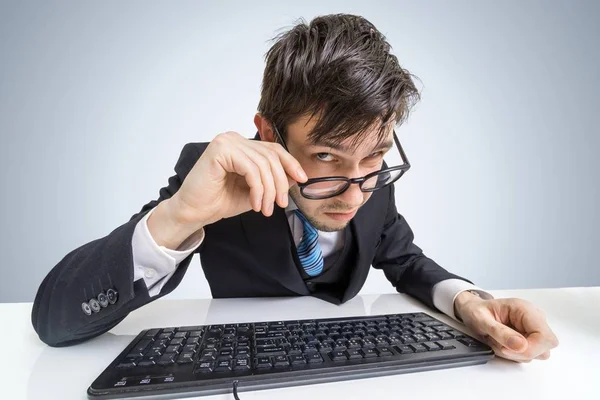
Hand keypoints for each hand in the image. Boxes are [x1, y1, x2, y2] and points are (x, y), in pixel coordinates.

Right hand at [172, 131, 307, 226]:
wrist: (194, 212)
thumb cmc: (219, 201)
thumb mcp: (255, 190)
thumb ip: (273, 180)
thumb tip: (296, 175)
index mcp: (242, 145)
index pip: (273, 149)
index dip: (290, 163)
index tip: (302, 179)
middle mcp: (234, 139)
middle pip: (271, 156)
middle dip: (280, 183)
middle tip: (280, 204)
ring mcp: (226, 141)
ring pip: (263, 164)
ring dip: (268, 190)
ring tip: (265, 208)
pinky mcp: (220, 150)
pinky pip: (251, 169)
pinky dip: (257, 189)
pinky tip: (254, 203)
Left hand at [454, 293, 558, 362]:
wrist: (473, 311)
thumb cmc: (477, 311)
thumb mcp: (481, 320)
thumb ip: (500, 332)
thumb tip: (521, 345)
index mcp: (524, 309)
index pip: (545, 337)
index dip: (530, 349)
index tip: (507, 349)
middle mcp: (534, 318)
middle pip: (544, 347)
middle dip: (520, 352)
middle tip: (499, 345)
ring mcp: (534, 328)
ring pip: (537, 353)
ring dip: (515, 353)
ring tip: (497, 341)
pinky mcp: (531, 338)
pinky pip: (528, 354)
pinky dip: (514, 354)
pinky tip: (502, 344)